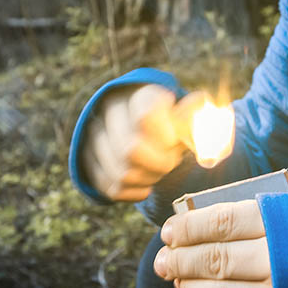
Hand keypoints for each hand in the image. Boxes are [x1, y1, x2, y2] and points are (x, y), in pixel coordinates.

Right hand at [82, 85, 204, 200]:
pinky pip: (112, 189)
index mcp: (135, 94)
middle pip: (132, 150)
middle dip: (159, 164)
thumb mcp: (181, 113)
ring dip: (147, 178)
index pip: (146, 117)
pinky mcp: (87, 162)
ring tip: (158, 171)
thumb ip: (192, 115)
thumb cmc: (167, 120)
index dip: (165, 137)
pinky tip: (145, 184)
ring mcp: (93, 137)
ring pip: (122, 173)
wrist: (135, 125)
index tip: (175, 140)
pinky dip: (134, 192)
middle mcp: (108, 112)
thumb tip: (201, 104)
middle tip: (170, 163)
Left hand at [153, 200, 273, 287]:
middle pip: (216, 258)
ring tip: (174, 277)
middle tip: (162, 259)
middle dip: (180, 259)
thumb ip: (254, 215)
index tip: (168, 231)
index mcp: (281, 219)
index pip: (223, 221)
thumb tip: (198, 224)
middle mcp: (279, 256)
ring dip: (189, 285)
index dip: (188, 227)